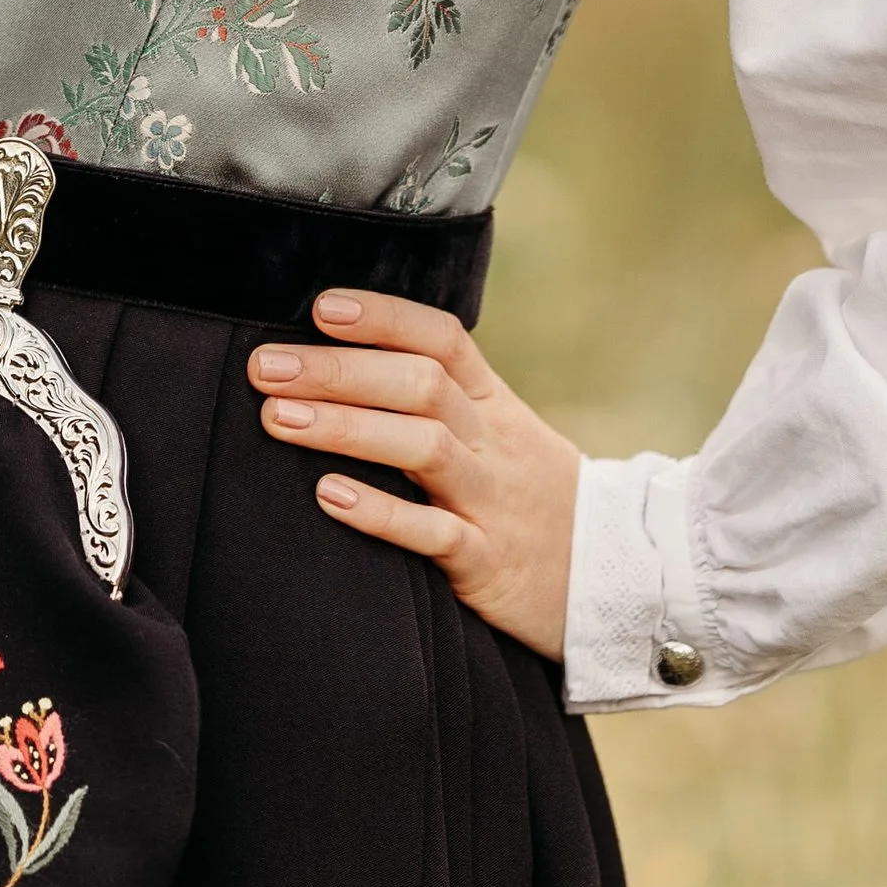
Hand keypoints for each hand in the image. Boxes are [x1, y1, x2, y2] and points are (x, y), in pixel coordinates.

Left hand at [249, 289, 581, 659]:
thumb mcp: (503, 438)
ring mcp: (493, 500)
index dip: (384, 317)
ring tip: (276, 418)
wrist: (622, 579)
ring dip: (345, 427)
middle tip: (264, 366)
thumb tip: (345, 364)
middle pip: (420, 385)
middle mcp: (494, 443)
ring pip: (424, 448)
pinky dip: (380, 513)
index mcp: (496, 405)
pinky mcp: (489, 563)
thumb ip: (442, 403)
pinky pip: (434, 533)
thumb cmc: (534, 500)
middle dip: (337, 370)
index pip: (443, 340)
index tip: (322, 307)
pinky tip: (327, 496)